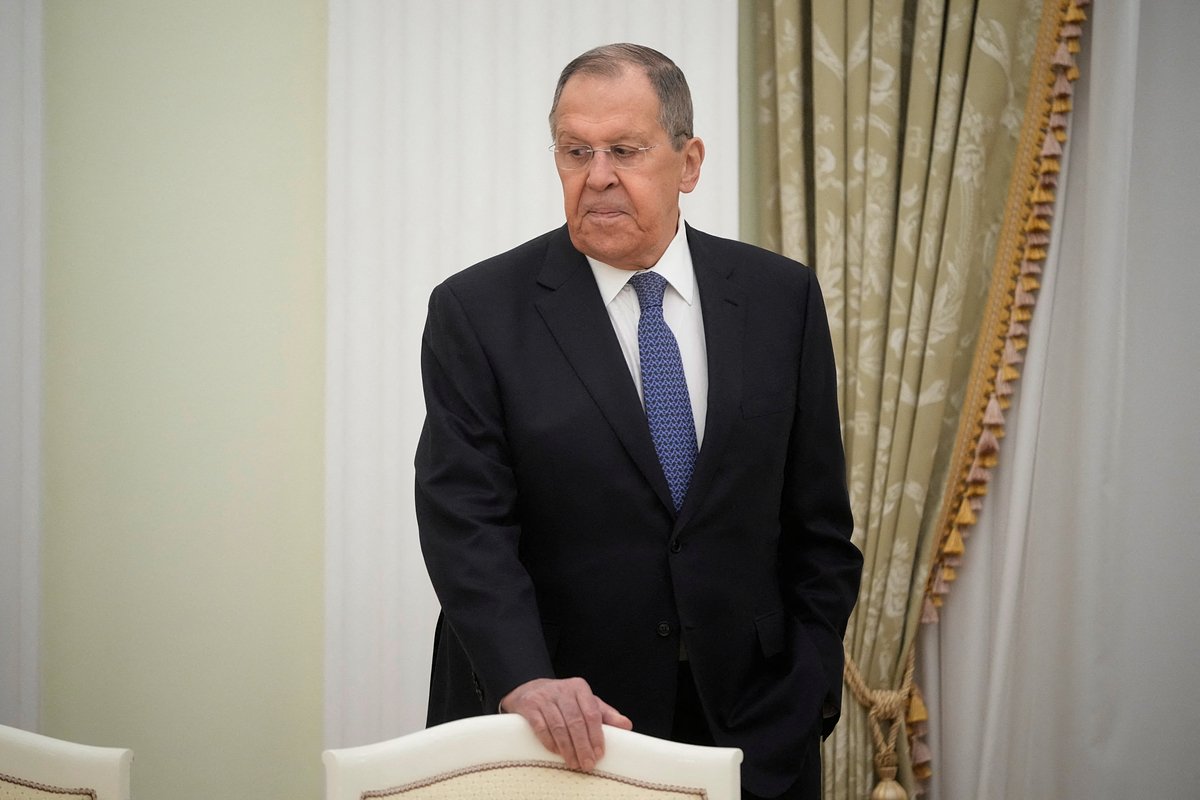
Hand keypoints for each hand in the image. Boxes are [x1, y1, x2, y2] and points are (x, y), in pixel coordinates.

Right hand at [500, 677, 632, 770]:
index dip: (596, 735)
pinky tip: (557, 753)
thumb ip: (605, 714)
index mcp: (579, 688)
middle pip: (575, 722)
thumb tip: (627, 726)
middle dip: (583, 746)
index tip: (600, 754)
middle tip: (587, 764)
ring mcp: (544, 698)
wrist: (530, 689)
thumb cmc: (564, 700)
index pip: (592, 713)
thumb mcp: (585, 702)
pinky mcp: (529, 706)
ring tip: (574, 763)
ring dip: (567, 748)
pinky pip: (541, 727)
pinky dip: (550, 742)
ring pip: (558, 726)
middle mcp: (562, 690)